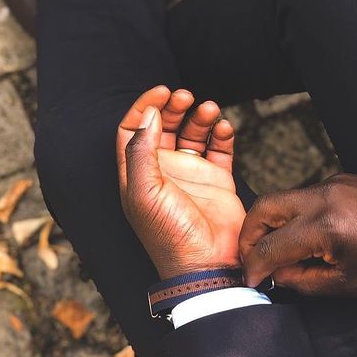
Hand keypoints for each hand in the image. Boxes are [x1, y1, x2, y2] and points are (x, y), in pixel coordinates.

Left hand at [117, 86, 245, 279]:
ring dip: (199, 116)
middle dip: (173, 107)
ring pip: (191, 133)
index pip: (133, 130)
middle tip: (184, 96)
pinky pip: (218, 148)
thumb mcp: (143, 193)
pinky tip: (223, 128)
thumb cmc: (169, 234)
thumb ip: (141, 152)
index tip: (161, 93)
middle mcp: (163, 171)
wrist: (207, 263)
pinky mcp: (216, 180)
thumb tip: (148, 116)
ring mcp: (191, 174)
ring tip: (209, 109)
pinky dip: (221, 134)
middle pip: (163, 126)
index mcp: (138, 173)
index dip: (144, 107)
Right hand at [239, 173, 356, 295]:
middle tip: (250, 256)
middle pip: (263, 207)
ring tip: (277, 248)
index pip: (271, 246)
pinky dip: (294, 215)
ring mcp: (330, 183)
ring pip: (282, 198)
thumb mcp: (350, 283)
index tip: (252, 279)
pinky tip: (306, 234)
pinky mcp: (339, 179)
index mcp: (326, 226)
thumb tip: (277, 274)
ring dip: (270, 223)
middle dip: (249, 234)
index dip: (255, 266)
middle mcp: (322, 197)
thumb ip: (305, 281)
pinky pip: (304, 196)